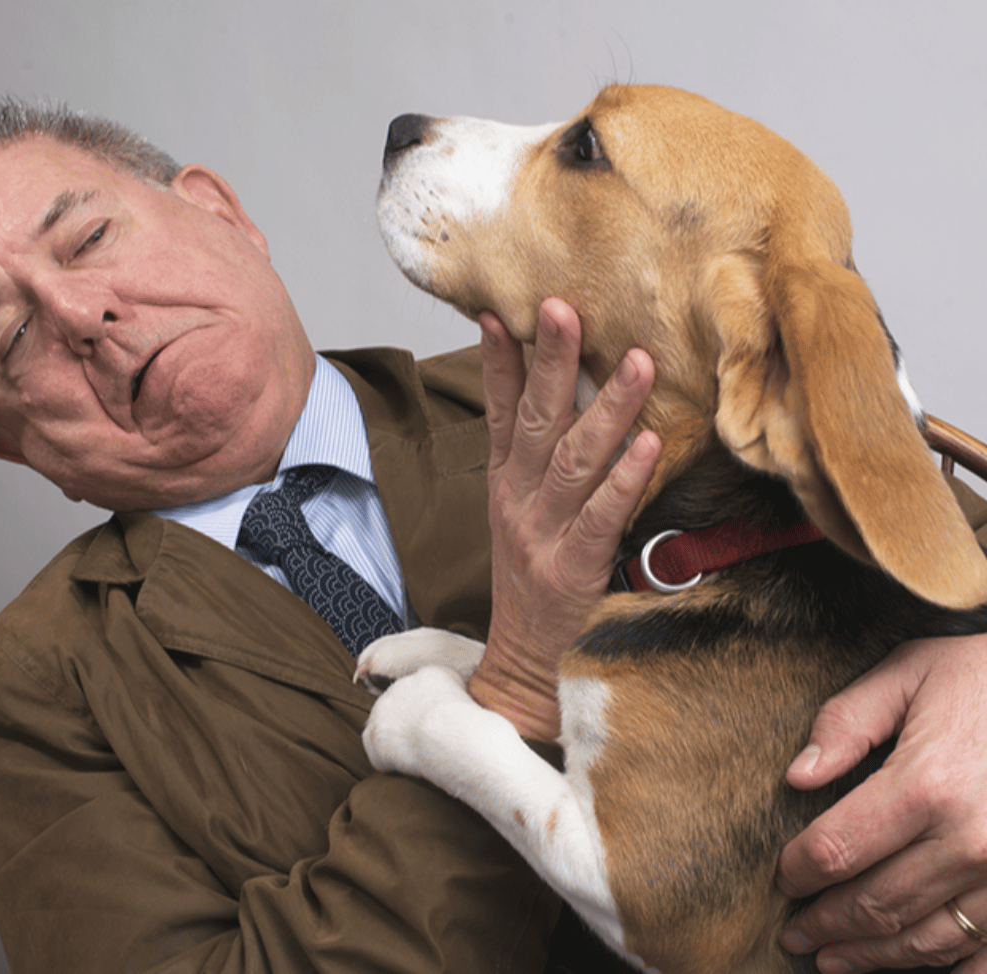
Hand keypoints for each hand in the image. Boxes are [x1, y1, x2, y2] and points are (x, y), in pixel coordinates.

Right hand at [466, 298, 658, 741]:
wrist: (524, 666)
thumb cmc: (531, 584)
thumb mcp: (519, 516)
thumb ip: (540, 463)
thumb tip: (570, 405)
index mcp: (504, 484)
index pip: (497, 412)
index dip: (497, 362)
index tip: (501, 310)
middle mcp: (518, 501)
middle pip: (533, 421)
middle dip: (551, 362)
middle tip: (566, 307)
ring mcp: (543, 534)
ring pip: (573, 460)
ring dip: (606, 407)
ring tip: (637, 360)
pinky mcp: (574, 569)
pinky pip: (602, 517)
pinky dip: (624, 479)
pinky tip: (648, 443)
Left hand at [777, 634, 986, 971]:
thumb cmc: (981, 680)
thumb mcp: (909, 673)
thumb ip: (846, 722)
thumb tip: (797, 776)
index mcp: (926, 785)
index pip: (837, 849)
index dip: (798, 872)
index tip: (780, 878)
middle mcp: (969, 842)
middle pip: (875, 904)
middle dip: (824, 924)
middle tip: (793, 933)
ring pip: (924, 940)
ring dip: (872, 956)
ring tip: (832, 960)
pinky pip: (984, 956)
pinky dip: (945, 969)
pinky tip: (907, 965)